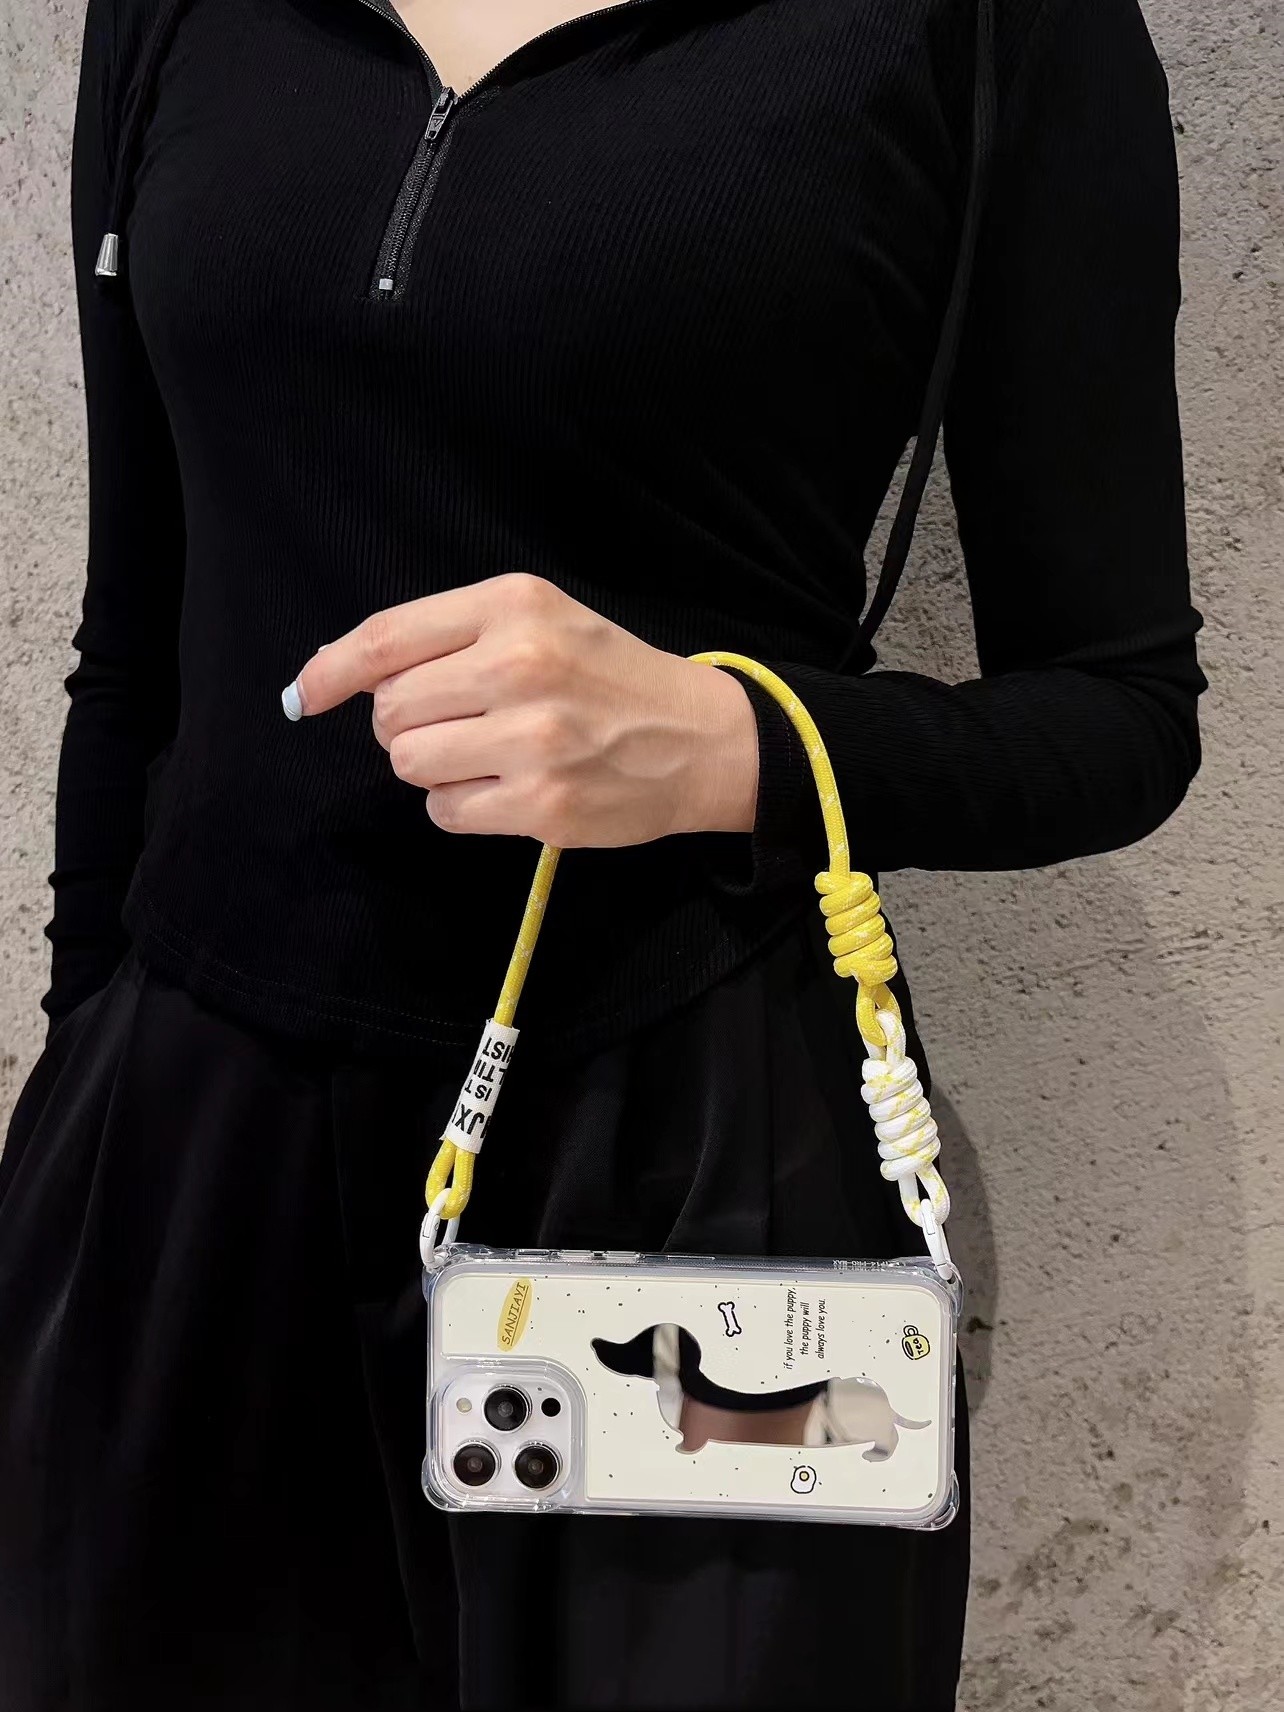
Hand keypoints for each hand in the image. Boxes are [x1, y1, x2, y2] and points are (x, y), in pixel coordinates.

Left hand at [281, 572, 759, 847]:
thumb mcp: (543, 619)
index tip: (305, 695)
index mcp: (514, 606)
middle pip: (390, 710)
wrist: (701, 739)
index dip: (330, 671)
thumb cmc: (610, 677)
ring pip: (409, 763)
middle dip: (402, 725)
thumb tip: (342, 676)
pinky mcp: (541, 805)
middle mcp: (521, 665)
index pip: (386, 639)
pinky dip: (460, 805)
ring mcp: (532, 740)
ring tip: (485, 755)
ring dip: (432, 766)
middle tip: (455, 724)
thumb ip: (451, 635)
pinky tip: (505, 788)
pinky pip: (446, 811)